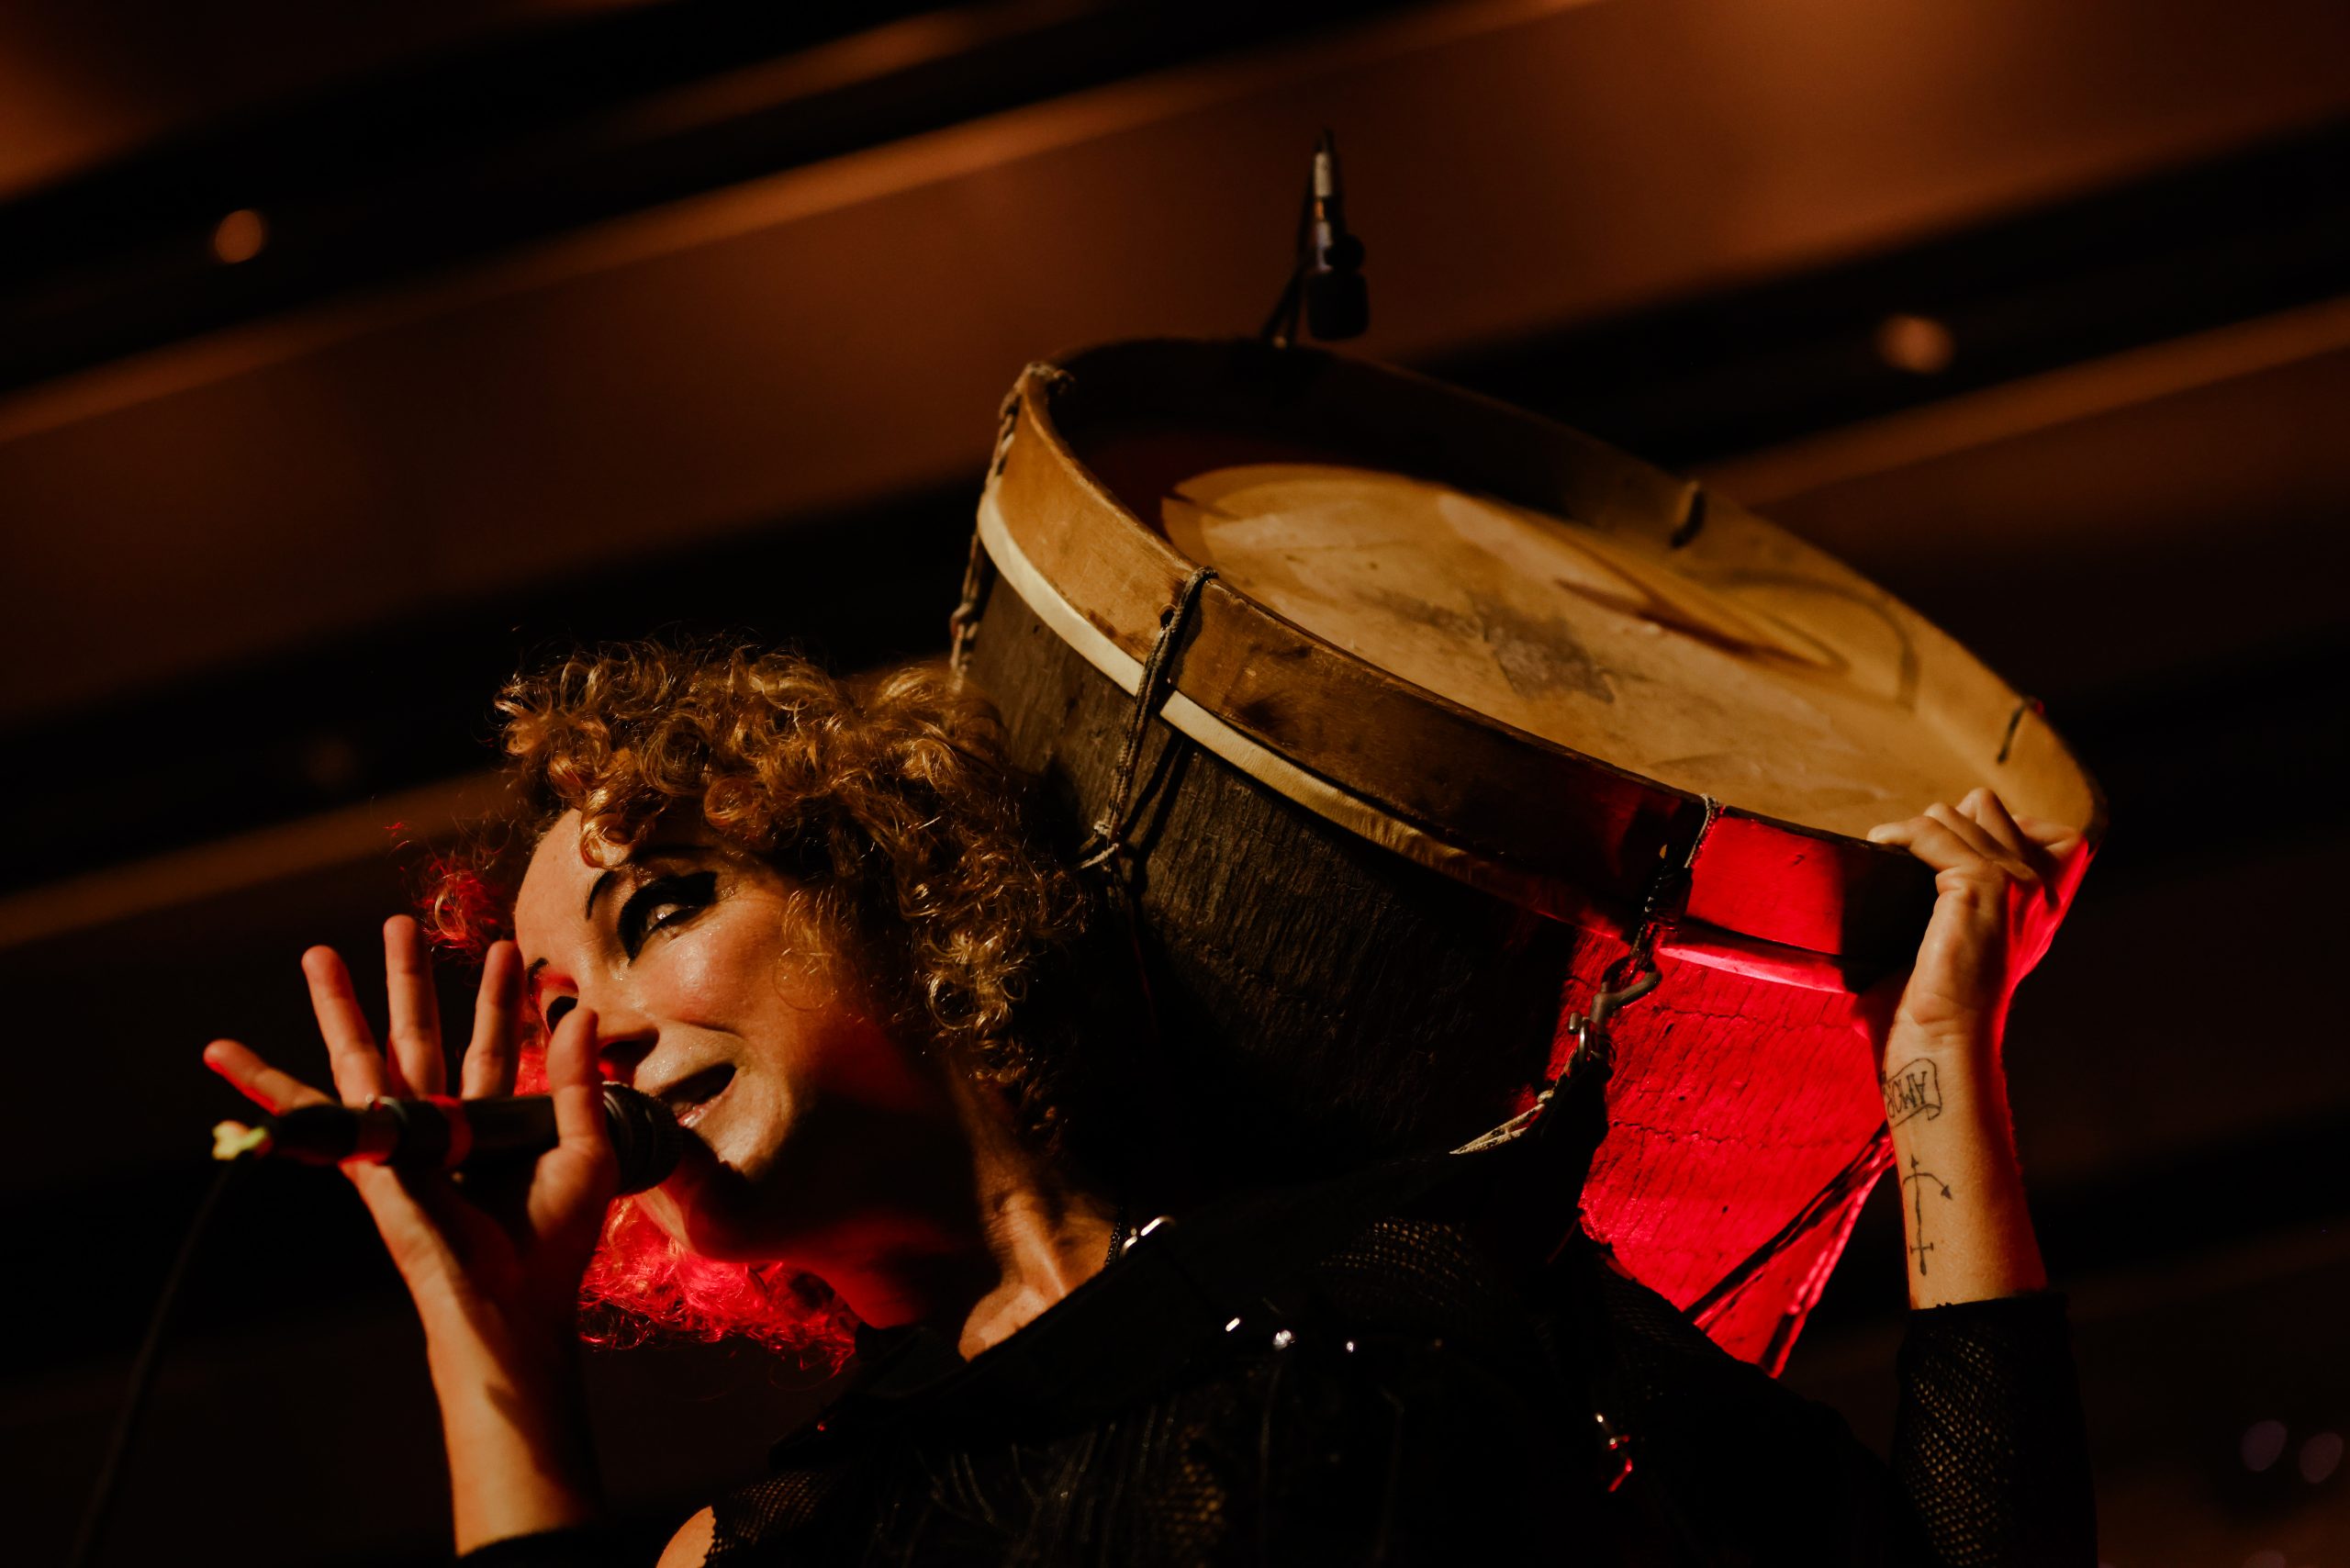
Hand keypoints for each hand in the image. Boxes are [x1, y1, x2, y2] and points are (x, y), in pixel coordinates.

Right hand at [204, 918, 615, 1359]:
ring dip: (338, 1004)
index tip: (504, 950)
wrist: (513, 1299)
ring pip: (360, 1056)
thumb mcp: (584, 1147)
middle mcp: (438, 1125)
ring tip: (319, 951)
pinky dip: (259, 1084)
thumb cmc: (552, 1241)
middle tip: (399, 923)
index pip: (489, 1045)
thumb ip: (577, 1081)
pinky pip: (306, 1112)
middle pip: (417, 1036)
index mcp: (488, 1123)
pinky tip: (222, 1052)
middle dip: (407, 981)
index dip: (496, 999)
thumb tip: (580, 1014)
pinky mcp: (363, 1157)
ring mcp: (396, 1139)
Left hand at [1863, 787, 2088, 1059]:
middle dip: (1944, 824)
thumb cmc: (1933, 1010)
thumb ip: (1961, 908)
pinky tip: (1878, 847)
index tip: (1944, 853)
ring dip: (1915, 831)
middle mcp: (2039, 890)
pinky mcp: (1984, 883)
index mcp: (2043, 905)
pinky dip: (1899, 833)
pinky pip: (1932, 830)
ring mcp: (2017, 882)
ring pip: (1958, 813)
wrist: (1940, 1043)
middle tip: (1909, 859)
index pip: (2044, 829)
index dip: (1989, 827)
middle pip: (1989, 807)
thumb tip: (1901, 863)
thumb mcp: (1961, 951)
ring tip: (1888, 854)